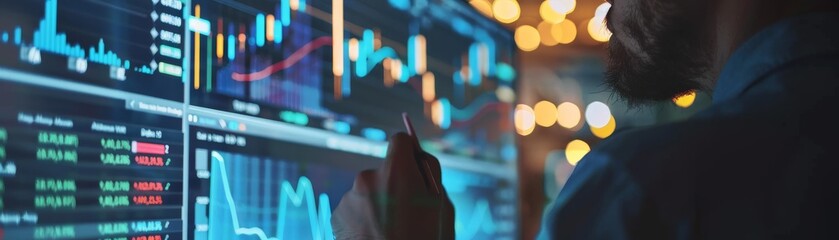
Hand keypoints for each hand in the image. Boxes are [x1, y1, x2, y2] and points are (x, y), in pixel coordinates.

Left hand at [332, 132, 454, 239]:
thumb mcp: (441, 208)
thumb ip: (431, 176)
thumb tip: (421, 160)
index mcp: (397, 171)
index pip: (401, 141)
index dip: (410, 153)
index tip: (413, 164)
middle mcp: (368, 177)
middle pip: (384, 170)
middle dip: (394, 185)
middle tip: (406, 213)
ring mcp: (349, 197)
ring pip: (368, 192)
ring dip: (377, 205)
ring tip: (390, 232)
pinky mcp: (337, 215)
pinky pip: (355, 209)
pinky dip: (363, 220)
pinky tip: (374, 238)